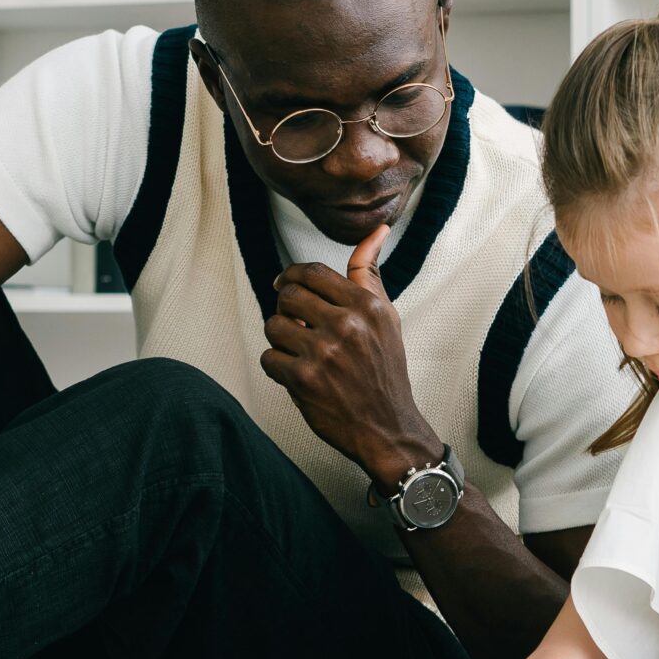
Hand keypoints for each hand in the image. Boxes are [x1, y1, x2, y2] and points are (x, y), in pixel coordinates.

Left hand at [258, 226, 440, 487]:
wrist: (388, 428)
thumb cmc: (384, 370)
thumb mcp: (386, 318)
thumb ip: (369, 275)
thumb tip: (376, 231)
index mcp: (368, 305)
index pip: (312, 272)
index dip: (292, 277)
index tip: (285, 286)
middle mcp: (348, 324)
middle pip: (287, 295)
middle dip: (285, 309)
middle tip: (295, 325)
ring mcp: (325, 352)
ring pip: (274, 325)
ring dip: (280, 340)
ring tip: (298, 352)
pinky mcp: (305, 379)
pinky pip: (269, 358)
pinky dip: (277, 368)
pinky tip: (297, 375)